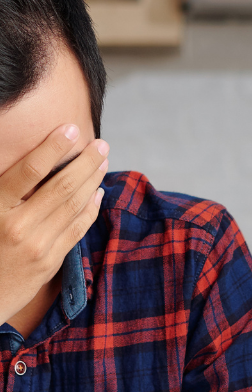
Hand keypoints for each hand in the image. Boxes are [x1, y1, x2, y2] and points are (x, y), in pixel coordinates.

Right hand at [0, 124, 107, 325]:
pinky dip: (90, 209)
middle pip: (61, 186)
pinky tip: (97, 193)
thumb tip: (32, 162)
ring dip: (92, 180)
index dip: (53, 147)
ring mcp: (37, 247)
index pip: (30, 170)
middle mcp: (17, 226)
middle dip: (86, 162)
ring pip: (73, 206)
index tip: (71, 128)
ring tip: (102, 162)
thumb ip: (4, 187)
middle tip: (101, 144)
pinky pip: (76, 230)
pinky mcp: (49, 263)